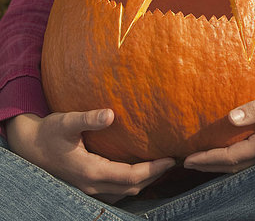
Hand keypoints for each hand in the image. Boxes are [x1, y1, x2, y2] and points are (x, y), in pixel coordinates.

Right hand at [6, 109, 174, 203]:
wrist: (30, 146)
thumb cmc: (50, 132)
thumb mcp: (67, 121)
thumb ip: (88, 118)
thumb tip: (110, 114)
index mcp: (91, 171)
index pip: (130, 176)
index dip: (153, 169)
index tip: (171, 159)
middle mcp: (92, 185)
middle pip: (132, 187)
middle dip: (154, 176)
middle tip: (172, 161)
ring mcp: (89, 188)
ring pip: (124, 192)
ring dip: (144, 181)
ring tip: (161, 165)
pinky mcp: (87, 185)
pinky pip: (115, 191)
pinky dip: (131, 183)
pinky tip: (138, 169)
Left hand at [184, 79, 254, 173]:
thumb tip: (230, 117)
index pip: (231, 156)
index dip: (208, 158)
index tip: (188, 158)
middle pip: (233, 166)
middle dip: (209, 166)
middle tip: (187, 163)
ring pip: (242, 167)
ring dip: (220, 166)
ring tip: (202, 162)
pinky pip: (250, 161)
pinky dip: (233, 161)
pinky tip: (227, 156)